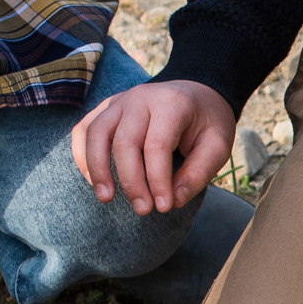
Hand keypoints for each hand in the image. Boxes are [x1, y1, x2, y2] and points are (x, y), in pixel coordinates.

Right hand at [72, 79, 234, 215]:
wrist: (196, 93)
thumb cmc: (206, 122)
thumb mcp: (218, 145)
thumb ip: (199, 172)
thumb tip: (174, 200)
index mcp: (172, 103)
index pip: (157, 144)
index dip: (158, 180)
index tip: (165, 207)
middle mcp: (141, 98)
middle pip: (124, 142)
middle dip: (131, 181)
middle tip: (143, 210)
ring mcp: (119, 101)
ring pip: (96, 133)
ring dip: (97, 169)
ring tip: (106, 198)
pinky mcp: (105, 109)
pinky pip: (84, 130)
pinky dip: (83, 156)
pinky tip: (94, 181)